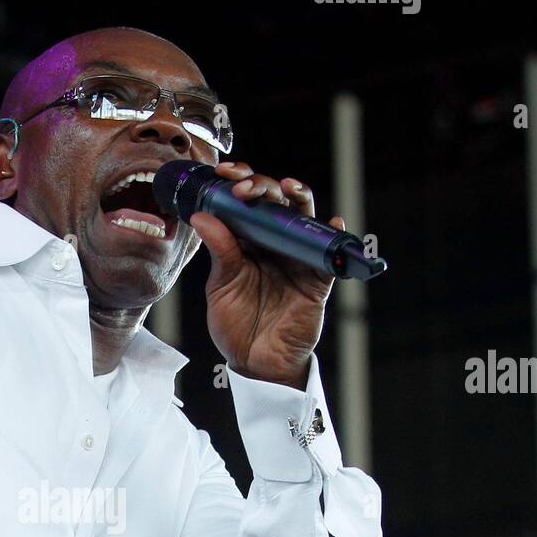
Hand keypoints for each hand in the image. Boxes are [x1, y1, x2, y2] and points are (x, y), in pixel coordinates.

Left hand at [187, 161, 340, 387]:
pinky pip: (329, 254)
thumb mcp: (221, 285)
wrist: (254, 363)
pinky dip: (333, 235)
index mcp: (249, 240)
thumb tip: (203, 216)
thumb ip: (219, 251)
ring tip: (288, 188)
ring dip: (300, 198)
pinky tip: (331, 222)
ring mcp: (297, 258)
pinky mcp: (316, 280)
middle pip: (277, 201)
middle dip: (262, 185)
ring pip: (305, 218)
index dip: (240, 181)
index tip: (225, 173)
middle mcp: (275, 243)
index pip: (248, 201)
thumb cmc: (235, 325)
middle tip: (244, 188)